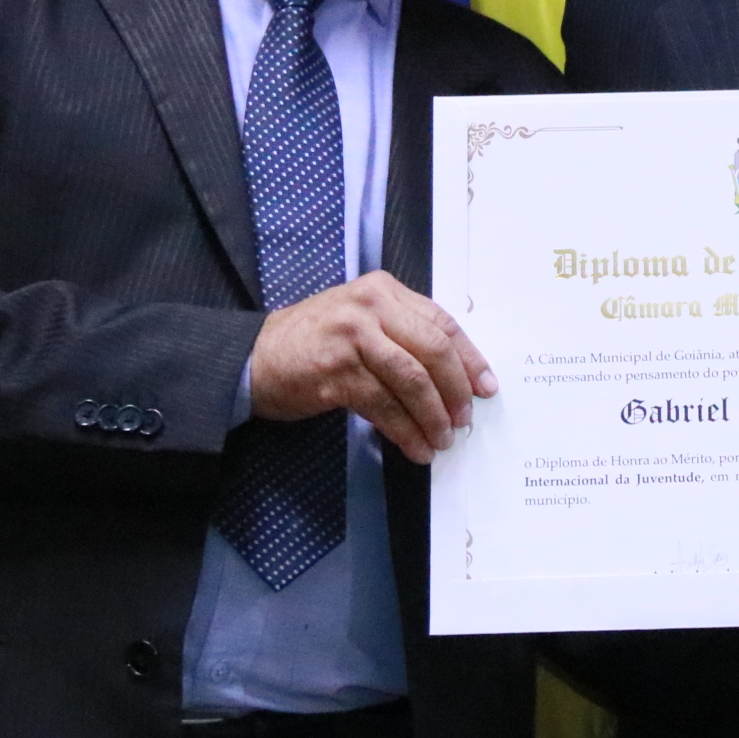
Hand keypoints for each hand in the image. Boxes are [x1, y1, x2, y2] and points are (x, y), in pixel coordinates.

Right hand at [248, 272, 494, 464]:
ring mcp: (353, 337)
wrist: (252, 357)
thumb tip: (454, 375)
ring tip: (442, 440)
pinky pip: (384, 406)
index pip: (441, 323)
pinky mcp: (336, 371)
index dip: (469, 358)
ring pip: (412, 381)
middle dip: (456, 390)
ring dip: (433, 416)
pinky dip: (405, 430)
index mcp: (383, 290)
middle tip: (464, 419)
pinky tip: (415, 447)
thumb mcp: (360, 321)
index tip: (486, 387)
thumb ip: (401, 333)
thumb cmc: (312, 342)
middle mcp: (371, 306)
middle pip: (433, 350)